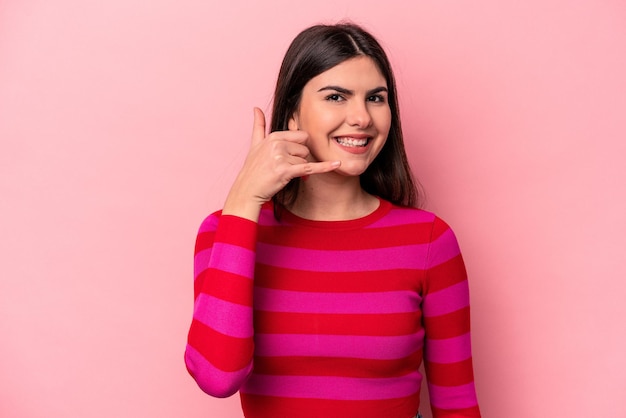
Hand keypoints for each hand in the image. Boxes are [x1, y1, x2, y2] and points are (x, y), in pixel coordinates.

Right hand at [222, 107, 340, 220]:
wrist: (247, 190)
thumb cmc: (253, 170)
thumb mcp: (254, 145)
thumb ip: (258, 126)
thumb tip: (256, 108)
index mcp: (274, 136)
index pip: (301, 137)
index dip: (298, 149)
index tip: (288, 157)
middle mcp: (277, 144)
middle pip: (305, 148)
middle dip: (299, 159)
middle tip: (283, 167)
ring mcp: (281, 157)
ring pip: (305, 160)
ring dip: (298, 170)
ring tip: (282, 174)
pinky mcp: (285, 170)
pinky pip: (310, 168)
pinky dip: (324, 167)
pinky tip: (337, 164)